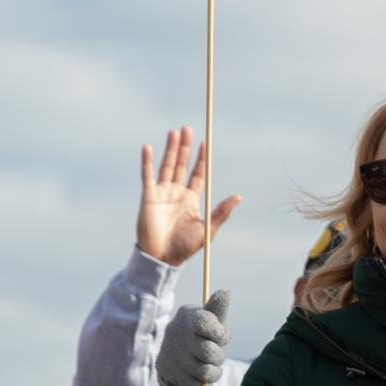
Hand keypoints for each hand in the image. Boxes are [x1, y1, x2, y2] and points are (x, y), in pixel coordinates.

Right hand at [138, 127, 240, 267]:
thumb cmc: (186, 247)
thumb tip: (239, 196)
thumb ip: (221, 211)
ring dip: (171, 149)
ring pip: (167, 165)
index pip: (198, 173)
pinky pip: (147, 175)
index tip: (205, 143)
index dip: (201, 158)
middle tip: (187, 128)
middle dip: (185, 147)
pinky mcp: (148, 196)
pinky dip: (147, 161)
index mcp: (191, 199)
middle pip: (182, 164)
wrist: (163, 257)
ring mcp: (162, 193)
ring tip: (174, 132)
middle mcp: (177, 192)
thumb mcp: (208, 228)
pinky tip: (148, 147)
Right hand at [156, 288, 229, 385]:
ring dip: (213, 371)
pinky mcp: (169, 373)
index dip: (218, 333)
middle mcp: (177, 333)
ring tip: (209, 365)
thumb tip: (226, 292)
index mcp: (188, 316)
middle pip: (209, 352)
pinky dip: (202, 382)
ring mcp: (172, 354)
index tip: (222, 336)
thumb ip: (218, 310)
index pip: (204, 322)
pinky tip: (197, 374)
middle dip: (217, 356)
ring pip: (205, 371)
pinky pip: (196, 385)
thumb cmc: (200, 336)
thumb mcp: (210, 322)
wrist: (174, 360)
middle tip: (215, 354)